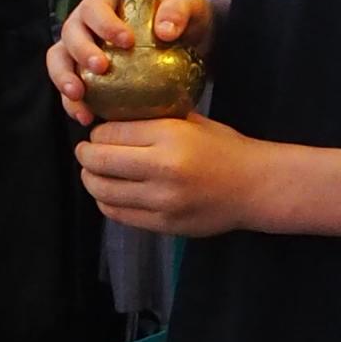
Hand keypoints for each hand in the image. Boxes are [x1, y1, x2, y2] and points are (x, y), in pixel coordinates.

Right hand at [49, 0, 215, 123]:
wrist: (186, 42)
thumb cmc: (182, 16)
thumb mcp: (189, 3)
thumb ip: (179, 10)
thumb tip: (165, 30)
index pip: (96, 6)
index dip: (104, 23)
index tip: (126, 41)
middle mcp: (88, 19)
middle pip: (71, 32)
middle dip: (81, 51)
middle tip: (102, 67)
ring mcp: (82, 46)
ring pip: (59, 58)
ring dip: (64, 77)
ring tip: (79, 96)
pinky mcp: (82, 72)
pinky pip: (68, 86)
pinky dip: (72, 102)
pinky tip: (85, 116)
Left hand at [75, 112, 271, 237]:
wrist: (255, 186)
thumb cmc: (224, 148)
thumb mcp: (191, 121)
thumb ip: (153, 119)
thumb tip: (112, 116)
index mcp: (169, 137)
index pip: (109, 133)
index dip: (97, 133)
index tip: (98, 133)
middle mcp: (162, 169)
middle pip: (98, 161)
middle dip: (85, 155)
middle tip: (86, 152)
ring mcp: (162, 201)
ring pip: (102, 191)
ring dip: (91, 180)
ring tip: (95, 173)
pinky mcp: (163, 225)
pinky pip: (117, 214)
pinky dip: (106, 202)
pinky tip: (111, 193)